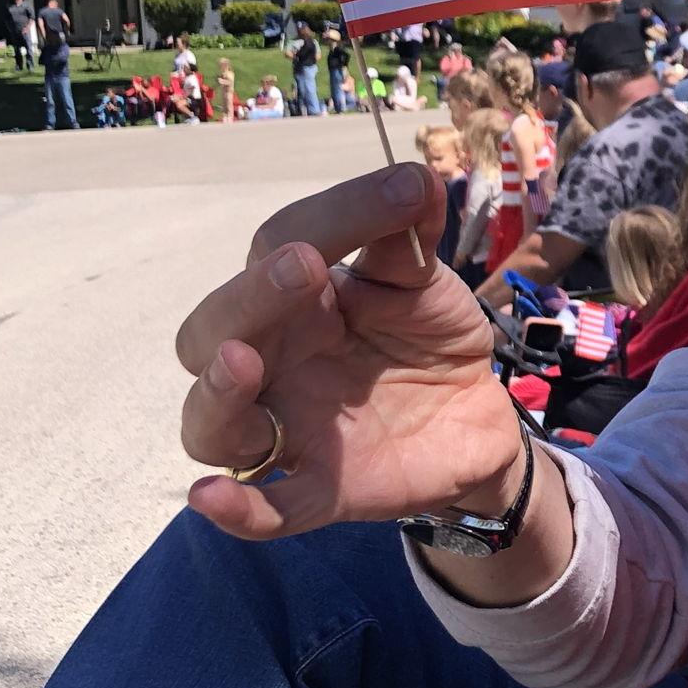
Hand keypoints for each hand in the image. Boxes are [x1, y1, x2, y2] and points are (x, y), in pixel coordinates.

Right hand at [178, 163, 522, 537]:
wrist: (477, 416)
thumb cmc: (430, 336)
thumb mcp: (426, 284)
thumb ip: (409, 241)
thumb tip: (416, 178)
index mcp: (293, 298)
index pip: (284, 243)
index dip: (339, 216)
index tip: (407, 191)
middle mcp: (270, 361)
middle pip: (215, 331)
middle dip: (250, 299)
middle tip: (302, 268)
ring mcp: (287, 429)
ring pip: (212, 424)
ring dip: (217, 395)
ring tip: (241, 363)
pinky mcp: (320, 491)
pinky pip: (264, 509)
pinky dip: (236, 509)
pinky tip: (210, 498)